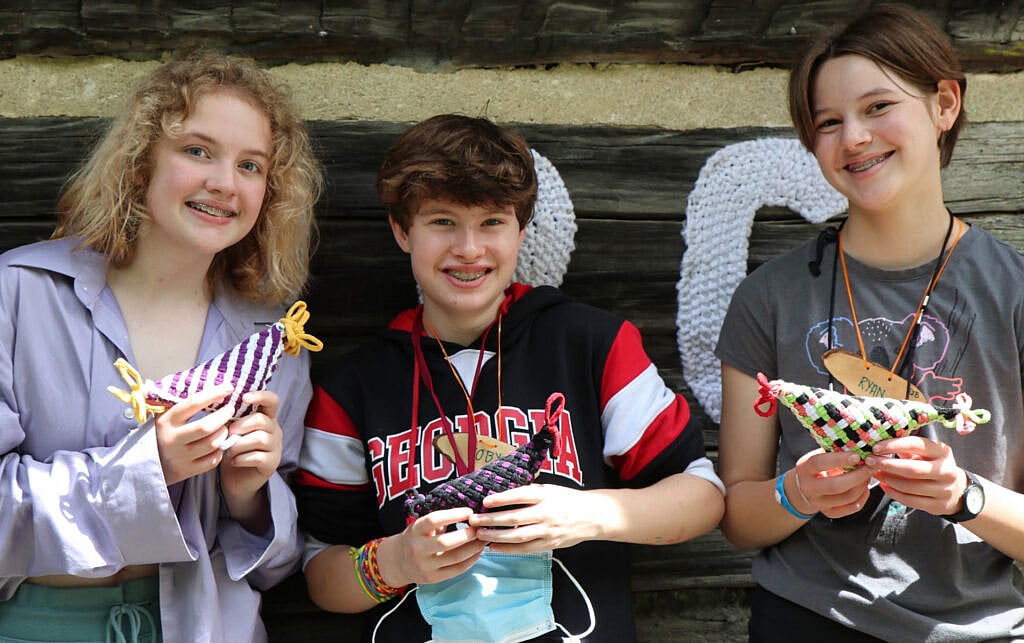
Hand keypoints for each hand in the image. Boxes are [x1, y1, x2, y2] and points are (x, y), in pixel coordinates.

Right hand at [155, 384, 233, 485]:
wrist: (145, 465)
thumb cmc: (160, 434)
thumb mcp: (162, 416)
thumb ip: (178, 401)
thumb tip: (199, 380)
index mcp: (166, 421)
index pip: (193, 404)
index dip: (213, 394)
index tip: (227, 388)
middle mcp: (173, 439)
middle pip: (206, 426)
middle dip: (223, 416)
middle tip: (230, 409)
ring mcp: (181, 457)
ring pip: (212, 443)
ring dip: (223, 433)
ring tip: (225, 427)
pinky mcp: (188, 470)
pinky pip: (212, 460)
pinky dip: (220, 450)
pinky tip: (219, 443)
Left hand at [219, 390, 283, 501]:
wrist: (236, 479)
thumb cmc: (233, 450)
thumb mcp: (233, 431)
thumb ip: (233, 419)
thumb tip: (222, 410)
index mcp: (266, 417)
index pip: (272, 400)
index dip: (261, 396)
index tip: (245, 398)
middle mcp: (274, 430)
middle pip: (262, 420)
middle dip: (240, 426)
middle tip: (228, 434)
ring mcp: (276, 447)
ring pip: (260, 438)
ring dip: (239, 444)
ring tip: (229, 450)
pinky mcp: (272, 463)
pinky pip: (257, 457)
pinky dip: (241, 458)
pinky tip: (233, 461)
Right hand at [384, 508, 483, 585]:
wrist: (398, 562)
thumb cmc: (416, 538)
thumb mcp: (421, 525)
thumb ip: (440, 520)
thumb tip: (469, 512)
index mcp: (415, 530)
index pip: (434, 520)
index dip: (453, 515)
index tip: (469, 511)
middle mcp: (418, 549)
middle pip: (446, 542)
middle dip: (467, 534)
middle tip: (480, 527)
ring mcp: (426, 565)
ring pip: (455, 557)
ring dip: (474, 547)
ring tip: (484, 538)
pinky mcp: (434, 578)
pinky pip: (457, 569)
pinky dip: (471, 560)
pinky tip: (478, 552)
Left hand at [469, 483, 601, 552]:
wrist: (593, 516)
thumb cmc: (568, 500)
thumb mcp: (551, 489)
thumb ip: (530, 492)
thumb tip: (504, 494)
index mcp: (546, 495)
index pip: (520, 495)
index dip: (502, 498)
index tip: (485, 501)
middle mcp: (546, 513)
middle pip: (514, 517)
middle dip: (491, 520)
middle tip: (473, 520)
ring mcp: (548, 530)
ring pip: (517, 535)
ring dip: (496, 536)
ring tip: (480, 534)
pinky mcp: (550, 544)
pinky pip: (526, 549)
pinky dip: (509, 549)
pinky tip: (494, 547)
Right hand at [791, 449, 874, 518]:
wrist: (803, 488)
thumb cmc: (816, 467)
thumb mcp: (819, 455)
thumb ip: (834, 451)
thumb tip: (858, 445)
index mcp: (804, 469)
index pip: (820, 463)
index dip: (839, 459)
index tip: (857, 456)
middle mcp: (808, 488)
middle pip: (835, 485)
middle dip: (857, 476)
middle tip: (870, 467)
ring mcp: (818, 502)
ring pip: (846, 498)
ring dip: (862, 486)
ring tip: (868, 475)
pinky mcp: (828, 512)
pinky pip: (850, 508)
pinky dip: (862, 498)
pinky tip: (865, 488)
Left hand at [865, 436, 963, 514]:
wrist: (956, 490)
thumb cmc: (932, 466)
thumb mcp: (924, 453)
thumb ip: (905, 447)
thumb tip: (877, 442)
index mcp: (942, 451)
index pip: (916, 445)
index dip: (893, 445)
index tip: (875, 447)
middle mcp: (946, 470)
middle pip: (911, 468)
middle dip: (887, 465)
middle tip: (869, 461)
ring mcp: (944, 489)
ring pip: (909, 486)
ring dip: (888, 480)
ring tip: (875, 473)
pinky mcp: (938, 505)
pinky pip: (910, 500)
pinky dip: (893, 493)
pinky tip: (884, 486)